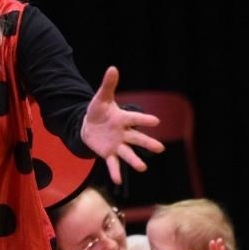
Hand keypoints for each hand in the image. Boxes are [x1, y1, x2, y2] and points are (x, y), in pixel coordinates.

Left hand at [79, 66, 165, 184]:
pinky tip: (118, 181)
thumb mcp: (101, 98)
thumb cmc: (99, 111)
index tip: (156, 121)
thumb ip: (108, 85)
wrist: (89, 126)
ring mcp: (118, 145)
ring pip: (128, 154)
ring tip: (143, 168)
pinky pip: (113, 164)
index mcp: (123, 119)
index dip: (144, 120)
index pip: (135, 119)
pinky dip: (115, 173)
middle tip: (160, 148)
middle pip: (137, 139)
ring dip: (135, 161)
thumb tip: (113, 68)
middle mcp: (124, 134)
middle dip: (148, 143)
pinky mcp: (109, 154)